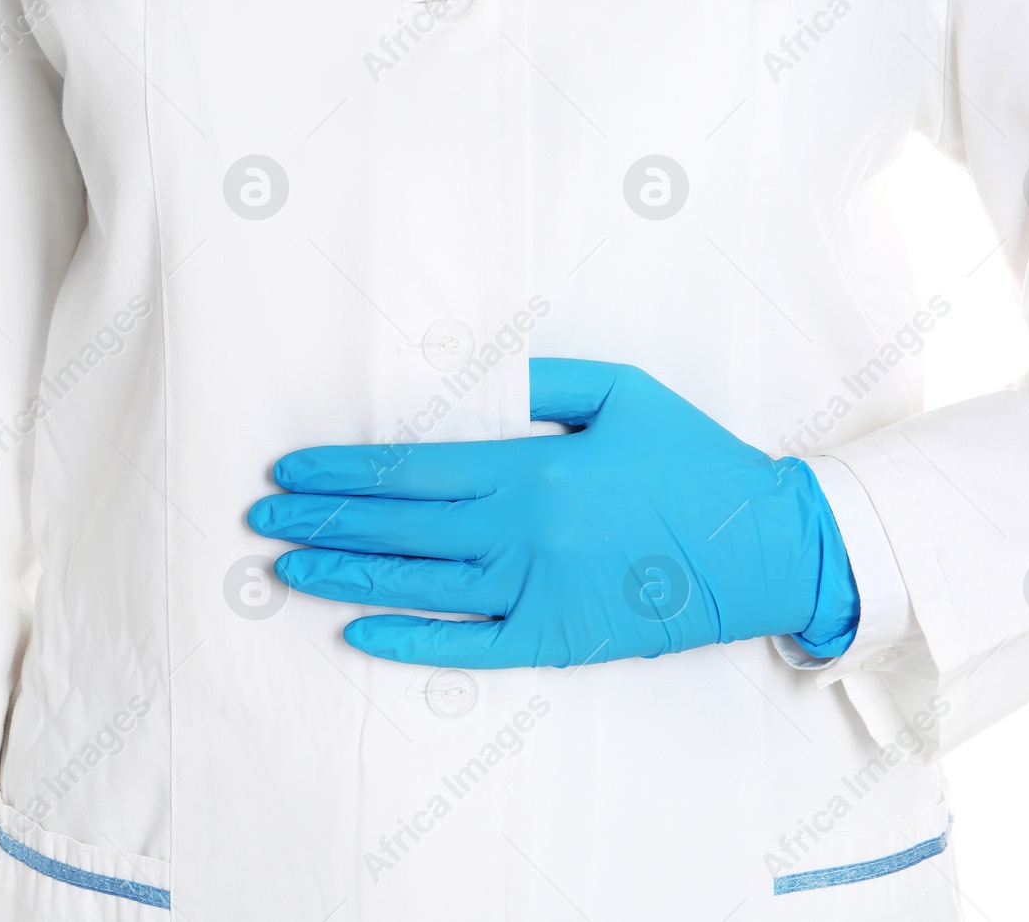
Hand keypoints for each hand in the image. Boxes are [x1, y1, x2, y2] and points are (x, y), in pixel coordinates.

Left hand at [247, 358, 858, 667]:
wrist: (764, 547)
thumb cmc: (693, 462)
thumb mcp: (623, 394)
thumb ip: (544, 382)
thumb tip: (473, 381)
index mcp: (533, 468)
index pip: (409, 471)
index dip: (341, 474)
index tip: (287, 472)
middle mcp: (522, 533)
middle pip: (397, 530)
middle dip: (323, 524)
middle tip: (263, 521)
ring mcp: (536, 593)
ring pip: (418, 586)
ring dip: (346, 578)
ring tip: (286, 569)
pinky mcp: (556, 642)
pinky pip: (466, 648)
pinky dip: (408, 641)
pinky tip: (356, 632)